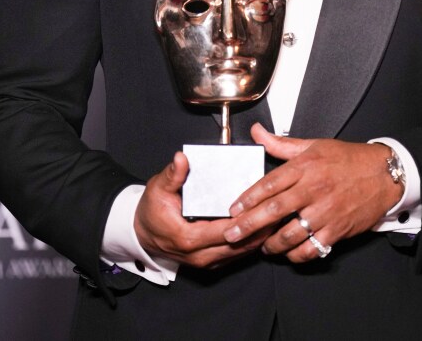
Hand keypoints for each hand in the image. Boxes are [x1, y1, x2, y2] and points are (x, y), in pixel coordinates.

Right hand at [134, 151, 271, 268]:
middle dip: (260, 228)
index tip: (262, 206)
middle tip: (279, 211)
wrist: (142, 233)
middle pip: (239, 244)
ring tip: (277, 218)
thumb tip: (182, 159)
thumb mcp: (158, 188)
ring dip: (259, 236)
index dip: (245, 219)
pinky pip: (236, 254)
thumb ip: (173, 174)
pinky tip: (264, 228)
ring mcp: (206, 261)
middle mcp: (200, 254)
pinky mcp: (211, 261)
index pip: (225, 231)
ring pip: (241, 252)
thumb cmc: (151, 212)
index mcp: (189, 238)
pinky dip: (251, 242)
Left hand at [222, 124, 401, 262]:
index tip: (233, 209)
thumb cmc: (347, 158)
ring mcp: (326, 212)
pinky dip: (297, 255)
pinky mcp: (338, 230)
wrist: (383, 174)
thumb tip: (256, 132)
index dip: (248, 198)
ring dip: (272, 244)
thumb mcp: (314, 145)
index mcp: (305, 166)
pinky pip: (312, 249)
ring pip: (291, 234)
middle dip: (249, 225)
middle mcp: (313, 189)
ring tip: (262, 246)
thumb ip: (281, 144)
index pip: (270, 183)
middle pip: (274, 210)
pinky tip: (288, 253)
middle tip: (232, 234)